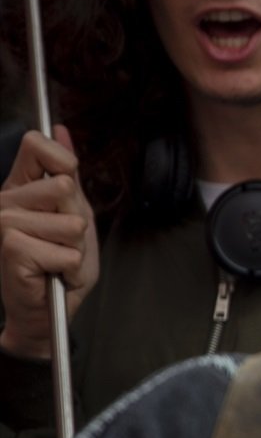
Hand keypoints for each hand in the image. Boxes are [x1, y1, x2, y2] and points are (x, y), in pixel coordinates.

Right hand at [0, 127, 98, 359]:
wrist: (49, 309)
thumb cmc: (60, 263)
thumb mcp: (74, 211)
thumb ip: (67, 171)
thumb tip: (63, 129)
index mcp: (19, 186)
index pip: (38, 145)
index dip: (64, 163)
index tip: (65, 194)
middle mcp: (4, 200)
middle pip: (65, 186)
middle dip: (77, 220)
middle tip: (63, 240)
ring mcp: (3, 223)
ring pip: (70, 222)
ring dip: (75, 247)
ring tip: (58, 256)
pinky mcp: (11, 248)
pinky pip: (66, 250)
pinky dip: (69, 266)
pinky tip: (52, 272)